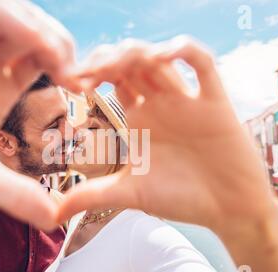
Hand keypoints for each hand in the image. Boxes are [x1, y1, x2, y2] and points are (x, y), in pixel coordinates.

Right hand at [0, 0, 77, 229]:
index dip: (73, 71)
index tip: (86, 94)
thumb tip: (56, 219)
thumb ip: (15, 194)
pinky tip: (25, 39)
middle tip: (78, 78)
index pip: (49, 62)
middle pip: (37, 34)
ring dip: (41, 31)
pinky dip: (4, 18)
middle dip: (64, 48)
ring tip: (58, 61)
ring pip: (11, 14)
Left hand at [59, 37, 277, 235]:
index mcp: (139, 118)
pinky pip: (202, 64)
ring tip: (115, 65)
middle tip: (88, 73)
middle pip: (130, 62)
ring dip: (136, 53)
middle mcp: (160, 104)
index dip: (90, 75)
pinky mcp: (215, 102)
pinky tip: (162, 56)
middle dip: (106, 60)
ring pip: (160, 58)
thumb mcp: (129, 193)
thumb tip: (51, 214)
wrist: (227, 211)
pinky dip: (184, 51)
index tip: (72, 83)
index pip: (110, 80)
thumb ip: (91, 196)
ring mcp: (186, 100)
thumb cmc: (181, 199)